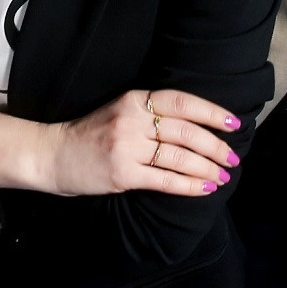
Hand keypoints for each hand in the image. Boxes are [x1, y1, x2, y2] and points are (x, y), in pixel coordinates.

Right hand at [44, 88, 240, 197]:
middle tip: (232, 158)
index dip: (212, 112)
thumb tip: (198, 127)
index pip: (182, 101)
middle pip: (186, 132)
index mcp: (134, 99)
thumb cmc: (91, 134)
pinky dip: (189, 186)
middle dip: (216, 146)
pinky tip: (204, 188)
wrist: (52, 154)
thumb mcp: (120, 112)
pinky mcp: (122, 173)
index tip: (234, 123)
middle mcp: (132, 120)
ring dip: (207, 169)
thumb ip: (152, 114)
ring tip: (221, 176)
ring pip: (179, 157)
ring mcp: (126, 147)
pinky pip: (165, 180)